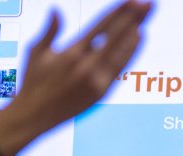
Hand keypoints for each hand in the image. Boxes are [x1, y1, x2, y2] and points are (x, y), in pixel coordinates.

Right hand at [0, 0, 151, 155]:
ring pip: (122, 53)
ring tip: (147, 17)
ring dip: (136, 33)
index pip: (101, 26)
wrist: (34, 117)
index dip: (119, 12)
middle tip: (148, 3)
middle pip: (117, 36)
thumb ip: (50, 31)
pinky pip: (120, 68)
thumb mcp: (36, 53)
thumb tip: (56, 10)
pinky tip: (138, 38)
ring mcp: (96, 80)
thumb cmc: (33, 82)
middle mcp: (87, 66)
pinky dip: (130, 52)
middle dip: (134, 18)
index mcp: (71, 52)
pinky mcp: (101, 92)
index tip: (132, 0)